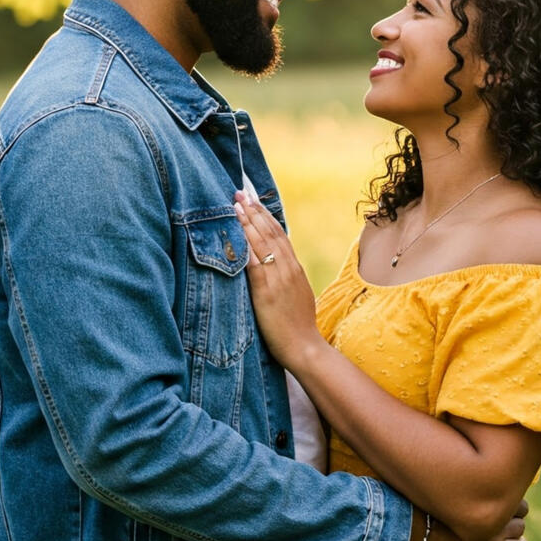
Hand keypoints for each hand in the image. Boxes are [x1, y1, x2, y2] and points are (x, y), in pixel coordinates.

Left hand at [233, 191, 321, 370]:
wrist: (304, 347)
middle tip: (240, 193)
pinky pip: (255, 261)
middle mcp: (288, 268)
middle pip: (270, 232)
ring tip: (236, 204)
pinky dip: (246, 243)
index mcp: (295, 268)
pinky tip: (237, 231)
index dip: (265, 216)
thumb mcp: (295, 295)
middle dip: (254, 211)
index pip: (280, 234)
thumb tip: (275, 269)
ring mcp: (278, 278)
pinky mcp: (266, 290)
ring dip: (248, 221)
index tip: (253, 201)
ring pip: (263, 242)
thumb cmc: (297, 326)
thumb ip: (286, 279)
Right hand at [412, 499, 529, 540]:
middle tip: (505, 529)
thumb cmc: (426, 508)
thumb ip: (471, 490)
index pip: (520, 506)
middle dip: (515, 527)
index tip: (508, 510)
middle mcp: (495, 529)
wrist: (412, 533)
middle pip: (520, 527)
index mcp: (489, 507)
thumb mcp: (451, 492)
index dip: (516, 508)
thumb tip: (476, 480)